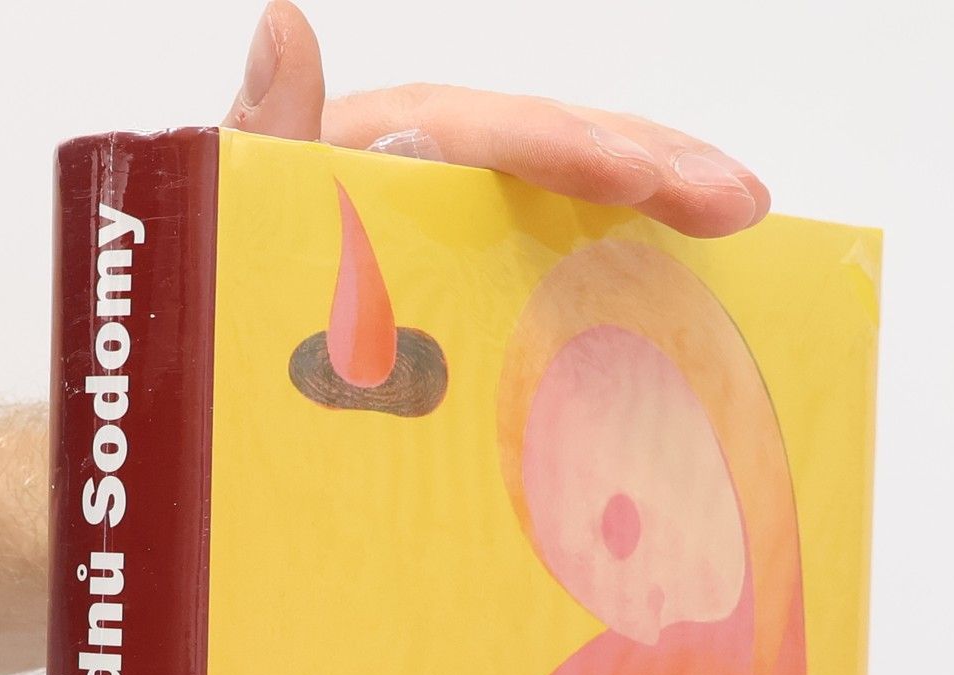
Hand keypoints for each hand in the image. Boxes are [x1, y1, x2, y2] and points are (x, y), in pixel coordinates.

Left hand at [227, 2, 770, 239]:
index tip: (642, 176)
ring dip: (659, 200)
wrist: (214, 362)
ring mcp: (455, 227)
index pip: (488, 131)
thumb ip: (261, 131)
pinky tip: (686, 280)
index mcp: (377, 147)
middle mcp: (427, 173)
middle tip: (736, 202)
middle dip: (651, 163)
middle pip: (553, 146)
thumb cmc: (221, 281)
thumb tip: (286, 24)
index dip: (567, 147)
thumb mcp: (230, 205)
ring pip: (569, 195)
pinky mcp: (470, 284)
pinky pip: (555, 262)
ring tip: (739, 217)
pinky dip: (622, 264)